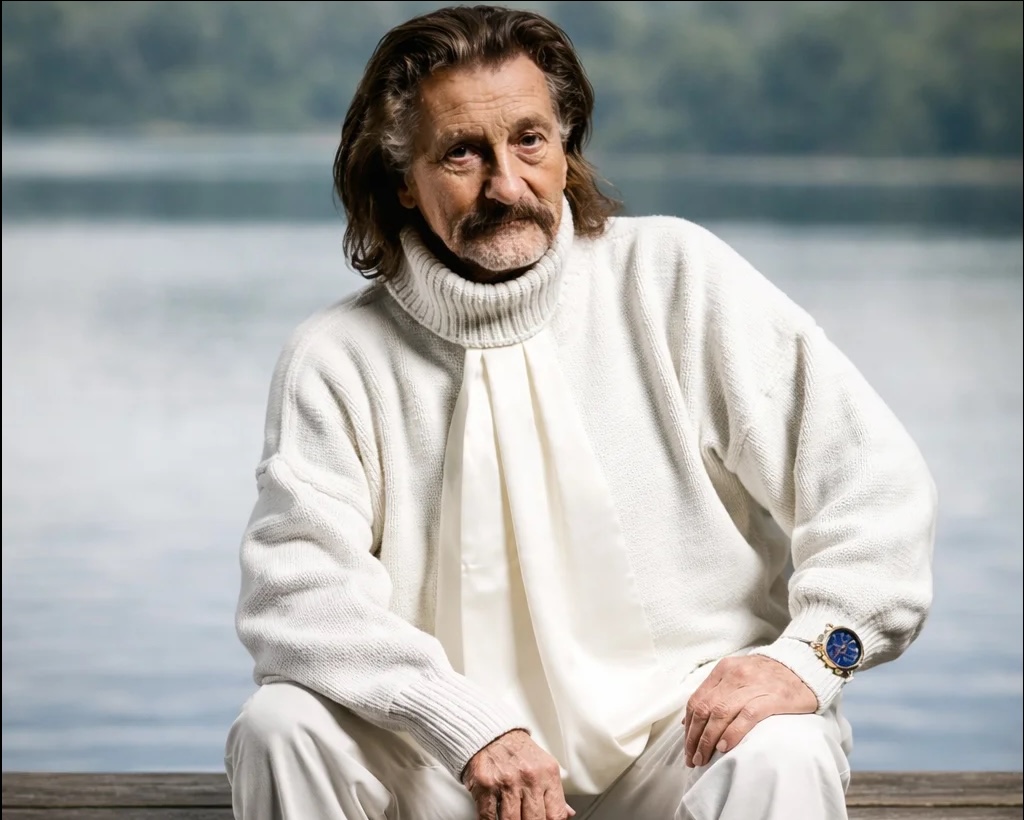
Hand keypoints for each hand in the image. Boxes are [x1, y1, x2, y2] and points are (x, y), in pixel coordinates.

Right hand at [462, 729, 574, 819]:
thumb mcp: (544, 766)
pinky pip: (489, 816)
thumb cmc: (519, 752)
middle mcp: (530, 778)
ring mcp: (507, 782)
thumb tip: (568, 814)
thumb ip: (555, 793)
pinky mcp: (486, 785)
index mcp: (548, 774)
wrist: (493, 733)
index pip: (556, 815)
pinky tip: (495, 818)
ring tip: (512, 818)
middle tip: (525, 818)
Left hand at [683, 654, 816, 767]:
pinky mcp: (773, 698)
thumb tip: (689, 721)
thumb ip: (715, 693)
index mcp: (723, 670)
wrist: (806, 666)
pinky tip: (725, 747)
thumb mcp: (738, 676)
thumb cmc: (769, 676)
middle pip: (705, 709)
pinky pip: (746, 716)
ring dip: (708, 739)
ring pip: (720, 713)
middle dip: (695, 737)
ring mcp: (753, 685)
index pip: (697, 700)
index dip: (688, 726)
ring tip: (704, 758)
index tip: (687, 746)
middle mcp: (734, 675)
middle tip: (692, 758)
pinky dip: (732, 733)